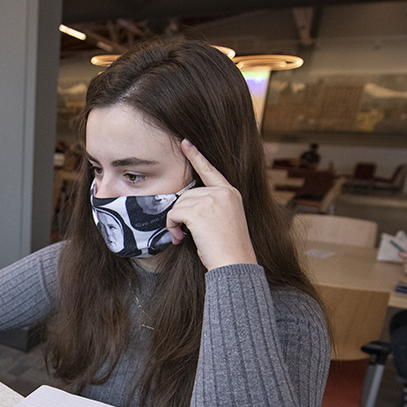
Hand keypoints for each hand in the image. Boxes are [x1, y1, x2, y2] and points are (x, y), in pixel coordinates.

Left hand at [165, 139, 257, 269]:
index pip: (210, 170)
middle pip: (187, 194)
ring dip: (174, 222)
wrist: (235, 263)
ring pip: (179, 204)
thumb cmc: (227, 248)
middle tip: (182, 233)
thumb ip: (210, 206)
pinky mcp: (199, 211)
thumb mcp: (224, 220)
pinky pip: (173, 213)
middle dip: (180, 214)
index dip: (196, 156)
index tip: (185, 143)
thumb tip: (183, 206)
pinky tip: (179, 237)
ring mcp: (212, 200)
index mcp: (231, 193)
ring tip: (182, 237)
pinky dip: (171, 226)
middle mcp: (223, 193)